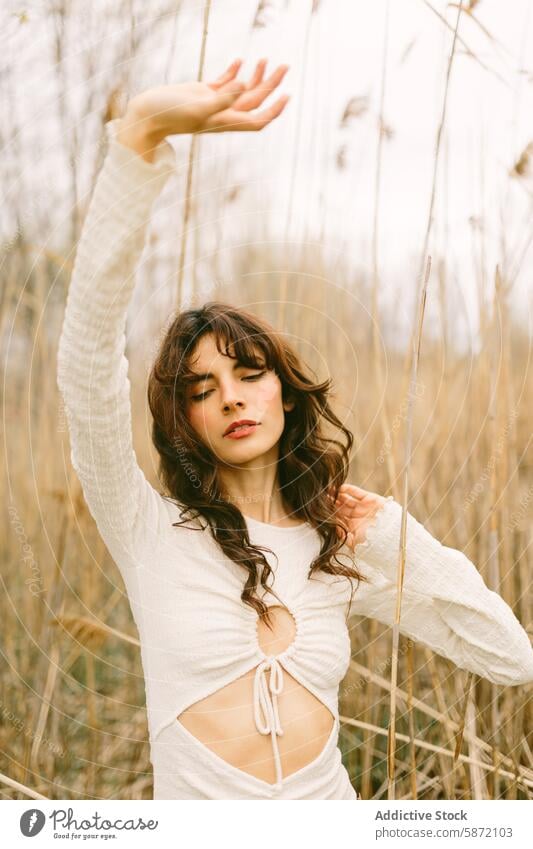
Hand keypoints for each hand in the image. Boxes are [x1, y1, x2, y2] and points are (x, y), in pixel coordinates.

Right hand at [123, 58, 289, 142]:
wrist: (146, 114)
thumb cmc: (169, 114)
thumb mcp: (198, 106)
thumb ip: (223, 98)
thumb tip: (245, 85)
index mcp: (224, 121)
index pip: (257, 120)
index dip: (274, 110)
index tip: (286, 96)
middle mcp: (222, 113)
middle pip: (254, 101)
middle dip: (271, 84)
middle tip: (285, 66)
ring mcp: (212, 103)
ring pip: (241, 91)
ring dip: (255, 76)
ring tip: (265, 60)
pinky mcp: (202, 93)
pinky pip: (224, 83)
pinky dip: (234, 72)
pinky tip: (240, 61)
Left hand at [327, 484, 386, 548]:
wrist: (390, 537)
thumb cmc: (372, 542)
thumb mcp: (353, 542)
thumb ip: (342, 535)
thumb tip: (331, 528)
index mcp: (353, 526)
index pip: (339, 517)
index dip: (330, 512)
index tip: (320, 507)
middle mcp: (358, 516)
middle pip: (341, 507)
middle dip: (332, 502)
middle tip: (322, 497)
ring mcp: (364, 507)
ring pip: (348, 499)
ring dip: (338, 495)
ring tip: (329, 491)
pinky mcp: (371, 499)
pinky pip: (358, 493)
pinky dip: (349, 489)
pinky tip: (340, 488)